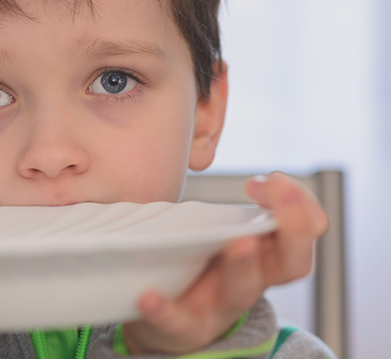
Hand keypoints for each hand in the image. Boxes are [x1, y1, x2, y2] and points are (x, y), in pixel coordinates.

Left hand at [121, 172, 328, 353]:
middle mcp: (251, 280)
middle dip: (291, 227)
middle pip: (291, 262)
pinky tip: (148, 297)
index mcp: (263, 253)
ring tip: (238, 243)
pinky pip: (178, 321)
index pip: (304, 229)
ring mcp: (219, 306)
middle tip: (275, 191)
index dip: (299, 204)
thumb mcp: (214, 229)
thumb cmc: (195, 265)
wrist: (163, 322)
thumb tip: (195, 126)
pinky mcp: (183, 327)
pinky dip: (166, 310)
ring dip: (243, 265)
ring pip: (242, 290)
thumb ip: (214, 194)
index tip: (271, 178)